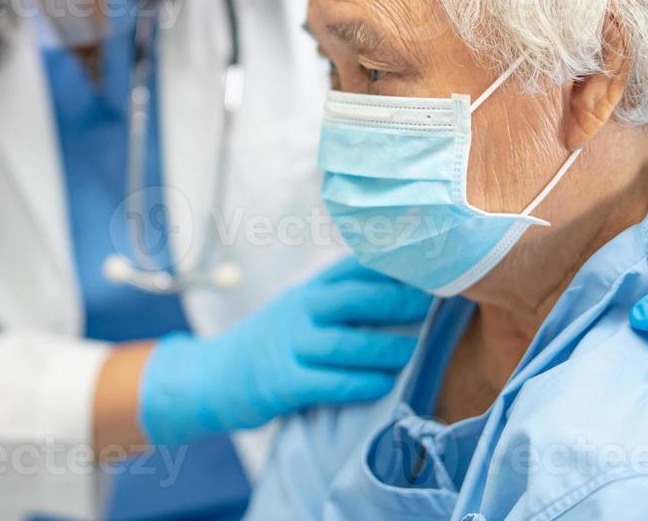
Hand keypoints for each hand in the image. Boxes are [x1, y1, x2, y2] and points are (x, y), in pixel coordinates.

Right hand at [138, 257, 429, 445]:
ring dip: (383, 347)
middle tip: (435, 302)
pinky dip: (359, 383)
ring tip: (415, 350)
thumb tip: (408, 287)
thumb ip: (343, 296)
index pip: (354, 268)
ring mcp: (289, 346)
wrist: (212, 375)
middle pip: (352, 298)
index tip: (431, 263)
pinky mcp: (283, 384)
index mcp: (310, 289)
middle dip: (396, 299)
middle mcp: (299, 311)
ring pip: (343, 343)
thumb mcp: (302, 307)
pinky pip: (328, 382)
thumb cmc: (274, 341)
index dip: (392, 265)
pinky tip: (384, 384)